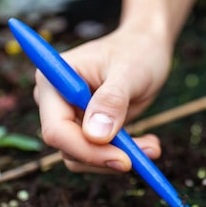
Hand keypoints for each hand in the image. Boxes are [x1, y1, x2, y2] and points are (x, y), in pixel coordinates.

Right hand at [34, 26, 172, 173]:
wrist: (146, 47)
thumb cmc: (137, 51)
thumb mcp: (129, 72)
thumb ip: (112, 101)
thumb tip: (95, 136)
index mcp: (53, 81)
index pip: (56, 129)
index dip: (86, 150)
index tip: (123, 159)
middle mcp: (55, 102)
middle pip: (68, 148)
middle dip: (106, 157)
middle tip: (147, 155)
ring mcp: (69, 116)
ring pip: (83, 157)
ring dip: (119, 157)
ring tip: (152, 147)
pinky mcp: (86, 128)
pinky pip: (98, 154)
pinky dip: (124, 154)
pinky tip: (149, 145)